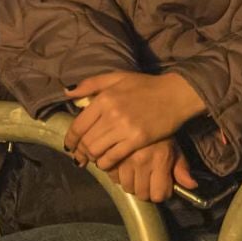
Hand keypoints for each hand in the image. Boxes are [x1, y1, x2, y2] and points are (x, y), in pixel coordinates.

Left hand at [63, 71, 205, 170]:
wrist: (174, 95)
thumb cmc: (145, 86)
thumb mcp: (116, 77)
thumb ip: (90, 84)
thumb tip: (66, 92)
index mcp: (103, 98)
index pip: (79, 124)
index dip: (71, 138)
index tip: (68, 146)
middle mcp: (110, 113)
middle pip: (86, 140)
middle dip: (80, 151)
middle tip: (79, 157)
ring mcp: (124, 128)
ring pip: (97, 150)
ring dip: (92, 158)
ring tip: (92, 160)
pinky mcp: (137, 140)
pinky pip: (114, 157)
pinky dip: (106, 163)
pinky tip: (106, 163)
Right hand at [108, 139, 197, 202]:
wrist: (142, 109)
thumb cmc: (160, 131)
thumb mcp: (175, 147)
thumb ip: (182, 167)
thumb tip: (191, 185)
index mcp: (160, 160)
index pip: (158, 194)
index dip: (160, 193)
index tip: (159, 187)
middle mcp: (141, 160)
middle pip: (141, 193)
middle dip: (145, 190)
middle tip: (147, 180)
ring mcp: (124, 157)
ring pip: (126, 186)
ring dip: (131, 183)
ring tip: (135, 174)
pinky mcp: (111, 152)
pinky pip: (112, 175)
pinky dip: (117, 175)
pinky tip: (123, 167)